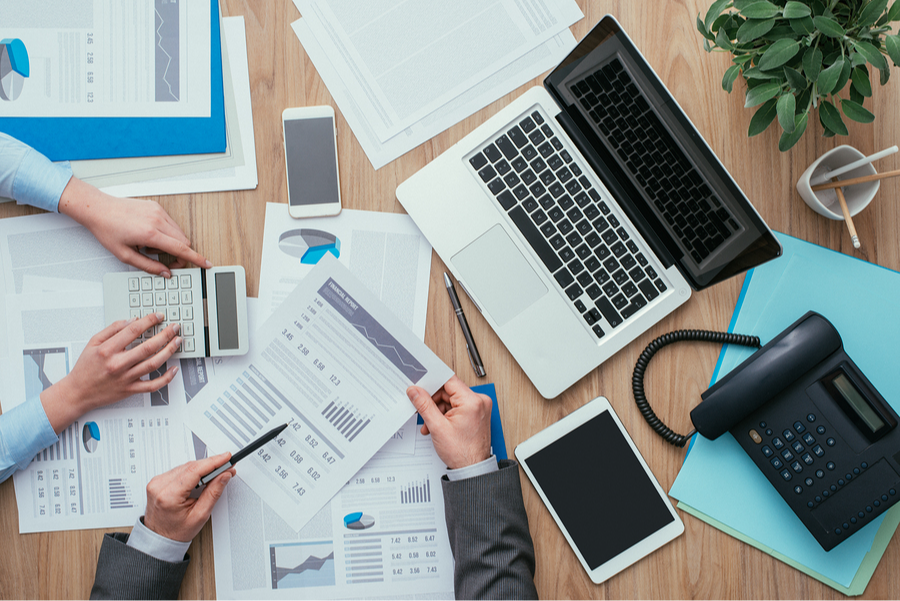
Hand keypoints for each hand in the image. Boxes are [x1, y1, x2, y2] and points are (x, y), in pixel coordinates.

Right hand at [40, 313, 181, 433]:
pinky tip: (174, 369)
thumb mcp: (93, 343)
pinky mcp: (130, 390)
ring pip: (153, 364)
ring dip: (168, 351)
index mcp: (108, 350)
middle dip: (165, 335)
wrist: (78, 392)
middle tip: (175, 327)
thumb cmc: (85, 368)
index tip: (158, 316)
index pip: (133, 331)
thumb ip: (112, 330)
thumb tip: (131, 320)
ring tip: (177, 342)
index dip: (149, 321)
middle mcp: (118, 364)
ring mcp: (125, 378)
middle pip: (148, 347)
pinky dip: (165, 378)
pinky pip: (152, 385)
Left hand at [58, 177, 211, 275]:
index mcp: (149, 234)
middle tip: (166, 261)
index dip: (196, 258)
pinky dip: (167, 233)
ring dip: (172, 243)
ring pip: (179, 232)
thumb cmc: (107, 230)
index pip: (181, 248)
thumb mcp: (124, 255)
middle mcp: (157, 220)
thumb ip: (148, 266)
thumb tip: (165, 272)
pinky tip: (150, 235)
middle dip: (180, 254)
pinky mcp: (156, 207)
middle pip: (183, 241)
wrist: (98, 209)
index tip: (206, 263)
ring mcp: (158, 212)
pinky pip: (171, 223)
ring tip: (151, 246)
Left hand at [144, 453, 234, 542]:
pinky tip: (201, 476)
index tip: (226, 458)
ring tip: (215, 474)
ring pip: (185, 466)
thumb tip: (223, 476)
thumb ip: (213, 493)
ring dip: (202, 468)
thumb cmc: (176, 532)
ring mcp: (156, 482)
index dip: (213, 462)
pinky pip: (179, 470)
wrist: (159, 539)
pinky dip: (192, 471)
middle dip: (211, 465)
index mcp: (168, 496)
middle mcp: (159, 486)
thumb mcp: (200, 515)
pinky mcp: (157, 481)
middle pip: (190, 466)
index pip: (194, 471)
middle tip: (226, 467)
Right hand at [406, 375, 491, 468]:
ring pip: (451, 400)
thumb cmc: (462, 453)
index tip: (421, 386)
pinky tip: (437, 425)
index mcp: (472, 401)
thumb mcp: (438, 427)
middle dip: (433, 402)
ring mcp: (479, 408)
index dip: (432, 383)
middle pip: (449, 391)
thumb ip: (424, 405)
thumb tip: (415, 391)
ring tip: (430, 424)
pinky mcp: (476, 414)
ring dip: (437, 411)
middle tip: (422, 410)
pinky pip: (457, 408)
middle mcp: (479, 401)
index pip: (449, 381)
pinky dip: (445, 415)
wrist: (473, 469)